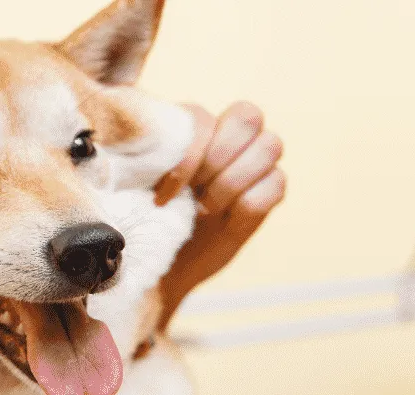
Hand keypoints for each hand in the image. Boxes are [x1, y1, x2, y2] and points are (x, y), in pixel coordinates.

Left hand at [153, 102, 285, 326]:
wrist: (162, 259)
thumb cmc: (147, 213)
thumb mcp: (139, 181)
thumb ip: (149, 154)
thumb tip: (142, 141)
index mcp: (196, 125)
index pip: (206, 116)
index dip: (188, 154)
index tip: (164, 190)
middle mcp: (231, 136)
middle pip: (248, 116)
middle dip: (216, 158)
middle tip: (193, 190)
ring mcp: (256, 162)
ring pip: (269, 146)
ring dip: (230, 181)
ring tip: (204, 207)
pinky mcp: (269, 192)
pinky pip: (275, 185)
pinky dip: (246, 203)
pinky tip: (222, 218)